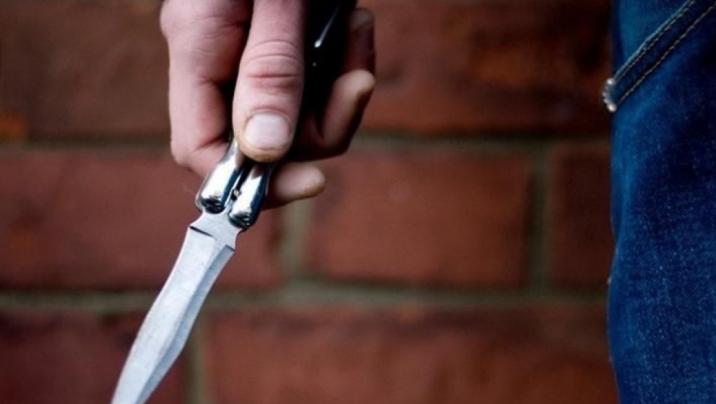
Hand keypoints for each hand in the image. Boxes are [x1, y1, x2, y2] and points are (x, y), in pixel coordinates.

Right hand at [160, 0, 374, 205]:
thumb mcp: (276, 3)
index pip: (201, 148)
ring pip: (298, 117)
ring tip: (357, 27)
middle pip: (264, 141)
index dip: (250, 182)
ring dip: (341, 88)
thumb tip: (265, 152)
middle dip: (322, 124)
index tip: (311, 183)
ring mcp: (248, 56)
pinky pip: (315, 84)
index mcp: (197, 47)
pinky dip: (345, 62)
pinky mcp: (282, 46)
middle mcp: (218, 61)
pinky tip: (354, 24)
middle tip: (357, 83)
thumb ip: (268, 71)